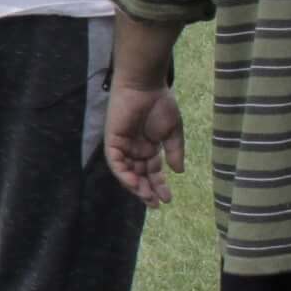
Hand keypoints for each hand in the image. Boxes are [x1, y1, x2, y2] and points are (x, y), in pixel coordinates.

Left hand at [103, 79, 183, 206]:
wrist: (146, 86)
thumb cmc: (160, 104)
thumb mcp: (172, 132)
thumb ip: (174, 152)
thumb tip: (178, 172)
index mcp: (149, 147)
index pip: (152, 171)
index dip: (159, 185)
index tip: (167, 199)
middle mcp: (135, 149)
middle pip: (139, 175)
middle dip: (147, 190)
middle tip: (156, 204)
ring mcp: (123, 145)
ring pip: (127, 172)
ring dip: (135, 186)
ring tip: (147, 197)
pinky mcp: (112, 140)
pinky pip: (115, 162)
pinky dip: (123, 174)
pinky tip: (133, 184)